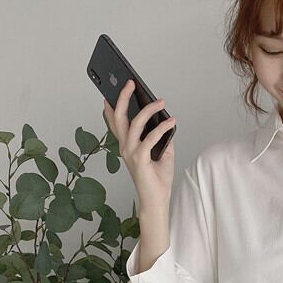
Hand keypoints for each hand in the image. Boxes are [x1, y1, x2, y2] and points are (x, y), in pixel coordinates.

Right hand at [102, 79, 176, 213]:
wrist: (157, 199)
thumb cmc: (157, 178)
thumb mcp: (162, 152)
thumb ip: (162, 137)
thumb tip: (166, 120)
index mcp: (127, 146)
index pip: (116, 123)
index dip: (111, 108)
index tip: (111, 92)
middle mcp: (125, 147)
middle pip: (119, 117)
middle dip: (124, 98)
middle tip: (131, 83)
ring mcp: (130, 153)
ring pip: (134, 124)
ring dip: (149, 109)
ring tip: (161, 101)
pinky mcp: (140, 159)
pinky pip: (150, 138)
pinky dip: (161, 128)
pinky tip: (171, 122)